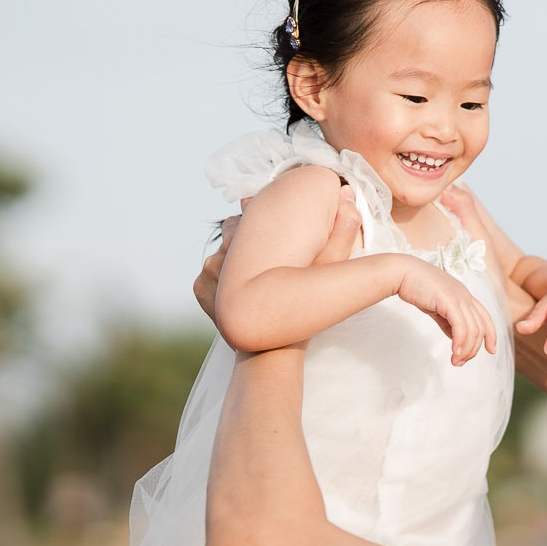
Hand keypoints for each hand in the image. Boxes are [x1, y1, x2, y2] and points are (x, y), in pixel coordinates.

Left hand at [195, 183, 359, 323]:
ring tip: (254, 270)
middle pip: (232, 231)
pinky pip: (209, 275)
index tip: (273, 223)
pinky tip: (240, 287)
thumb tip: (347, 194)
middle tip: (268, 252)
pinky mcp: (200, 290)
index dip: (262, 216)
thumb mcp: (332, 266)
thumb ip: (343, 229)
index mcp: (244, 236)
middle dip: (247, 236)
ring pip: (221, 253)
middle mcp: (220, 250)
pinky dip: (221, 280)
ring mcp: (207, 271)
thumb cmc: (302, 307)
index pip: (248, 210)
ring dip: (233, 258)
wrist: (270, 351)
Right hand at [394, 258, 499, 365]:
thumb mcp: (437, 306)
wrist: (402, 272)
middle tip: (461, 362)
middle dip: (474, 349)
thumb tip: (455, 337)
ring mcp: (459, 297)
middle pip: (481, 327)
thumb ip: (447, 321)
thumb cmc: (416, 287)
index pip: (485, 317)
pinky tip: (455, 352)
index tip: (491, 350)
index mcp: (464, 296)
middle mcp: (466, 296)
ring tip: (456, 361)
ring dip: (466, 349)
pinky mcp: (449, 301)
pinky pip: (461, 326)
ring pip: (473, 329)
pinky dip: (460, 342)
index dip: (491, 335)